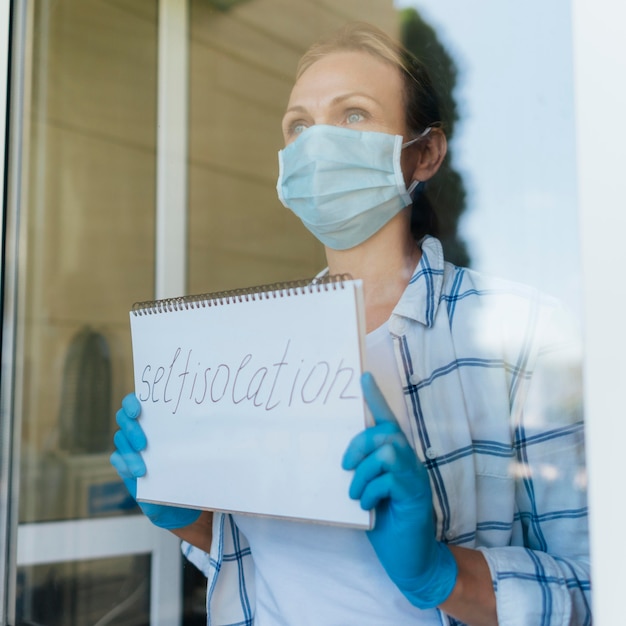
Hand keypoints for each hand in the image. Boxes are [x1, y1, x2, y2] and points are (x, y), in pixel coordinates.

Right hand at [110, 392, 200, 529]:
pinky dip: (126, 465)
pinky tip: (137, 474)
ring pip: (120, 439)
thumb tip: (207, 421)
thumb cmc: (194, 464)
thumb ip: (195, 432)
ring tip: (142, 469)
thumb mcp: (197, 447)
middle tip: (143, 445)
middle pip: (123, 419)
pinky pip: (118, 459)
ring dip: (130, 453)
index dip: (131, 402)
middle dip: (131, 430)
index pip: (135, 401)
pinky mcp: (125, 463)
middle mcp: (140, 426)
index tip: (137, 411)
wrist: (186, 495)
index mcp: (155, 416)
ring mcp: (130, 444)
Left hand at [342, 372, 456, 608]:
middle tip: (345, 466)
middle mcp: (410, 463)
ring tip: (356, 494)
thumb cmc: (386, 524)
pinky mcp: (416, 496)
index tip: (363, 377)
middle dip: (360, 444)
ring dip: (364, 472)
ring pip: (388, 451)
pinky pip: (389, 479)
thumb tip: (340, 459)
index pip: (387, 421)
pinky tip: (368, 506)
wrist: (411, 560)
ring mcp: (415, 478)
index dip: (376, 398)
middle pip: (386, 432)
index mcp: (396, 459)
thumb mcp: (368, 492)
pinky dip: (371, 491)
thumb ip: (361, 472)